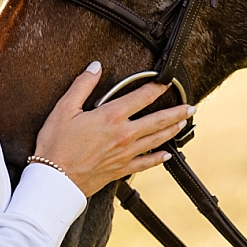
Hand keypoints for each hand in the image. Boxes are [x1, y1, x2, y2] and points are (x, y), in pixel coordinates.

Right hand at [32, 62, 193, 195]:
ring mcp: (125, 154)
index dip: (156, 87)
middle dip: (176, 112)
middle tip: (191, 108)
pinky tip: (167, 155)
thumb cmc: (56, 145)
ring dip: (172, 131)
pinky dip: (158, 159)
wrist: (54, 180)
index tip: (166, 81)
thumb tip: (95, 67)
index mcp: (111, 117)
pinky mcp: (121, 170)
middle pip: (157, 121)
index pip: (141, 97)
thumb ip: (82, 86)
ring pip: (156, 140)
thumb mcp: (64, 109)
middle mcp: (123, 135)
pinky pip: (146, 163)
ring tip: (183, 124)